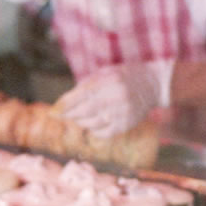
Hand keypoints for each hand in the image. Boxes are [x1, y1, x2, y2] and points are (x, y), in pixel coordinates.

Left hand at [56, 59, 173, 137]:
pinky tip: (92, 125)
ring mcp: (122, 113)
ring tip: (77, 117)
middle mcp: (115, 97)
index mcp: (108, 81)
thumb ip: (86, 85)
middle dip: (69, 115)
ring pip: (92, 123)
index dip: (64, 105)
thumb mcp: (105, 72)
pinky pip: (103, 133)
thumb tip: (65, 102)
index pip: (81, 95)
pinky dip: (93, 131)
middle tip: (61, 116)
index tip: (53, 111)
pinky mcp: (126, 124)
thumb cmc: (124, 75)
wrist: (153, 84)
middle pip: (84, 111)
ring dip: (80, 122)